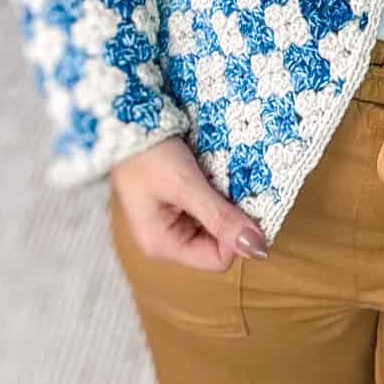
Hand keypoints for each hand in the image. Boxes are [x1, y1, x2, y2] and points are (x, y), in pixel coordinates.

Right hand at [109, 135, 268, 270]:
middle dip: (230, 217)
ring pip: (214, 222)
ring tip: (224, 176)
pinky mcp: (175, 202)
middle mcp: (167, 239)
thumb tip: (258, 249)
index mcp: (164, 245)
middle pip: (217, 242)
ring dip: (225, 202)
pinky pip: (206, 206)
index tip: (246, 203)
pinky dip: (216, 191)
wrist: (126, 124)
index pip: (218, 259)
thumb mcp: (186, 185)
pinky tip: (215, 172)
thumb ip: (220, 217)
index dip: (236, 235)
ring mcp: (171, 220)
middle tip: (236, 186)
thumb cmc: (149, 156)